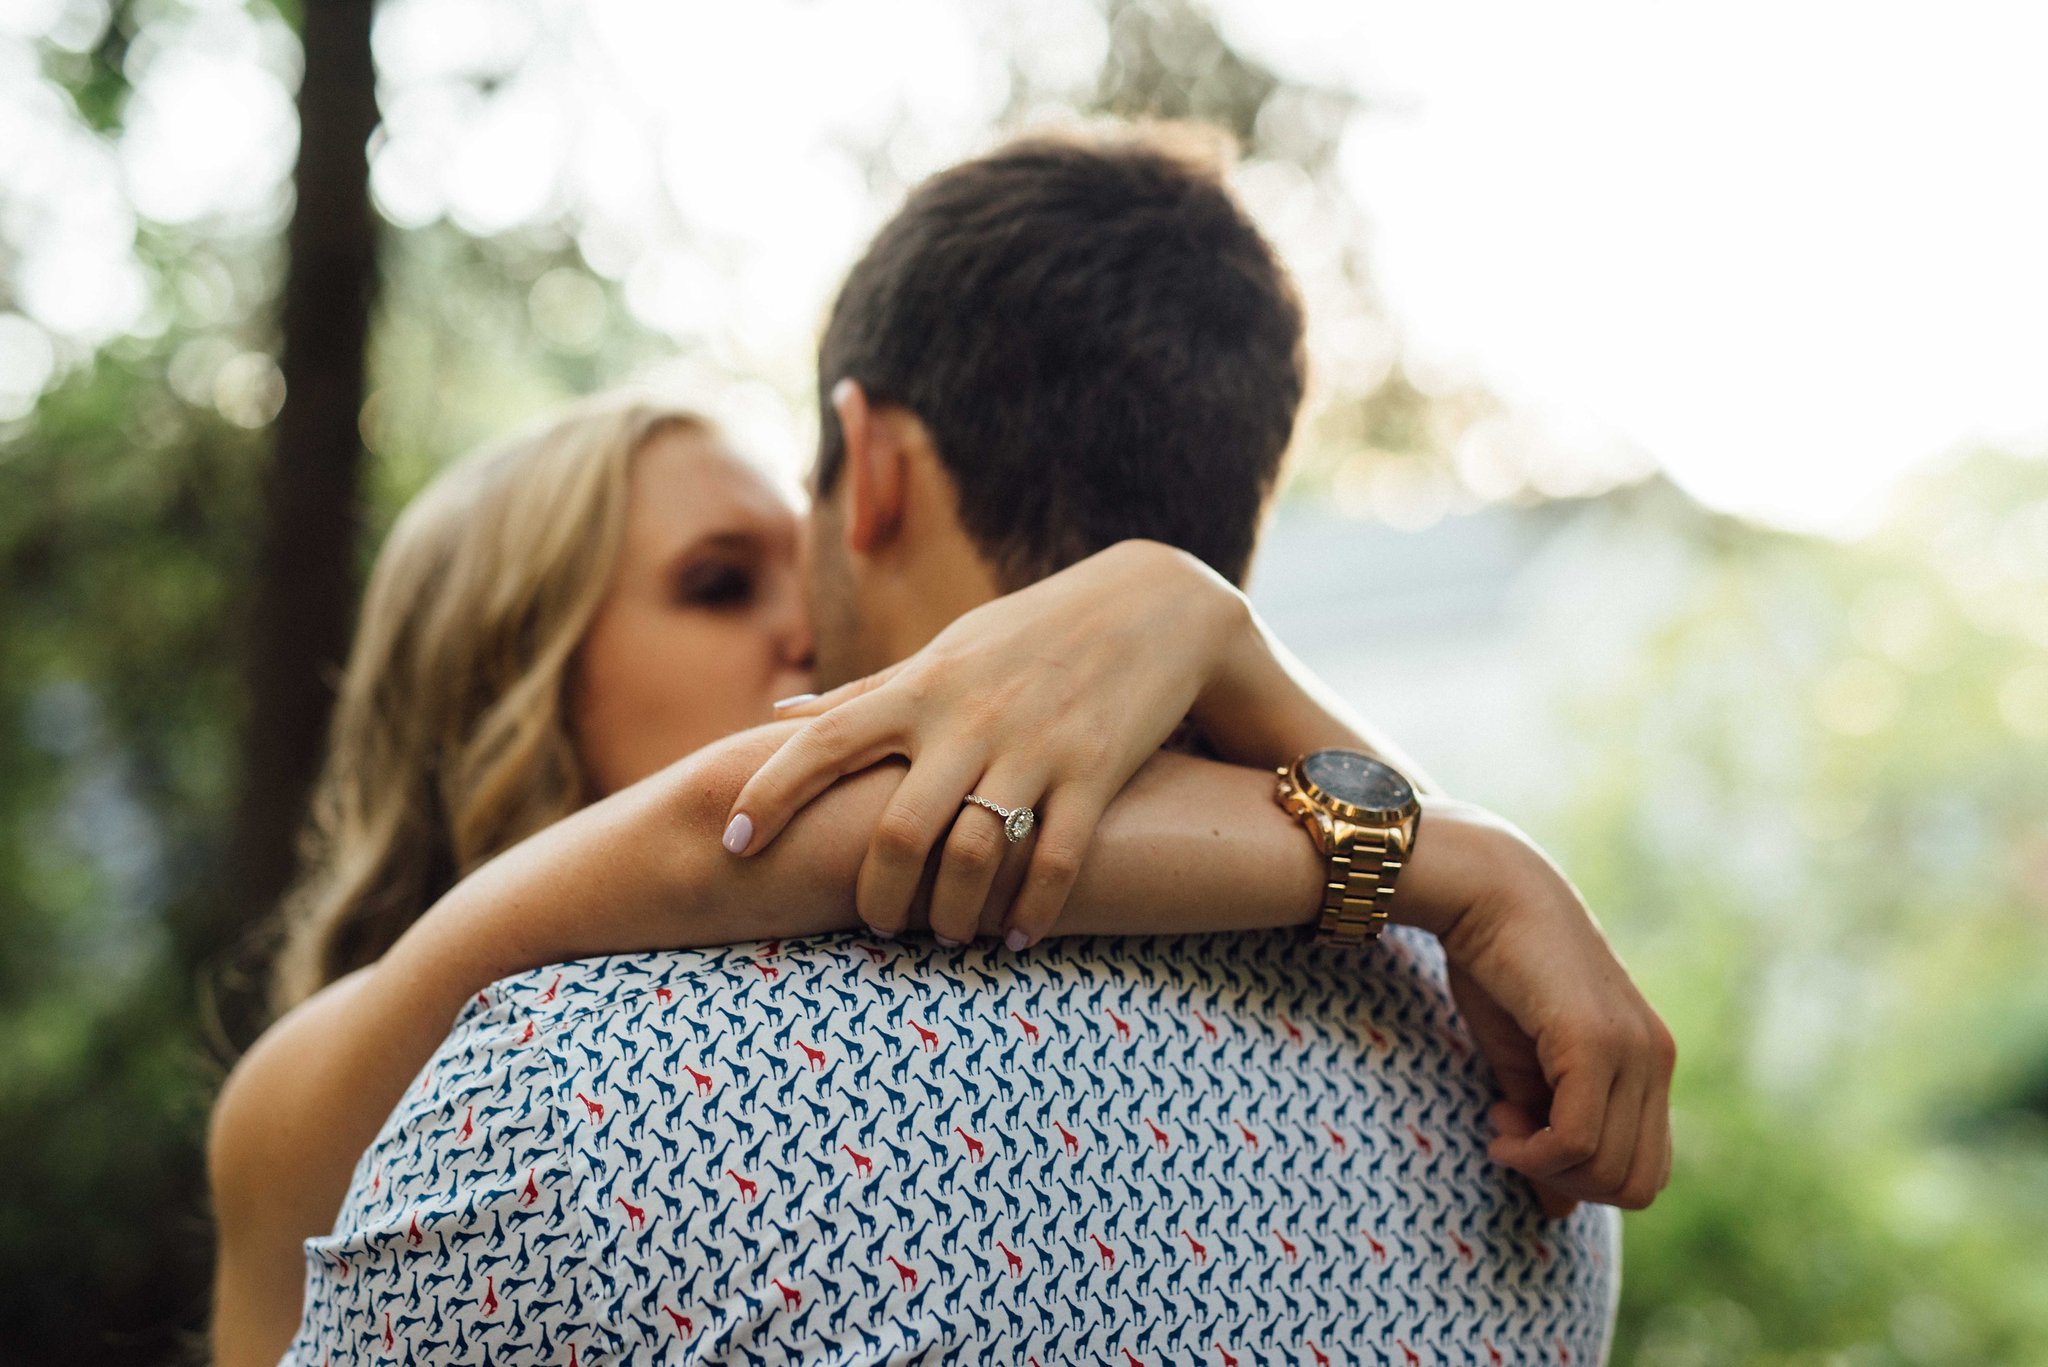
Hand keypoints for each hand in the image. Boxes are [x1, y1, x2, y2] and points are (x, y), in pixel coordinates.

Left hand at [720, 540, 1250, 946]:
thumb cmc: (1029, 632)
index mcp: (922, 687)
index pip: (823, 741)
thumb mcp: (946, 651)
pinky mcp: (1096, 772)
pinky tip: (1015, 937)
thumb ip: (865, 693)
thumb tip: (779, 717)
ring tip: (947, 937)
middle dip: (877, 895)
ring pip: (974, 856)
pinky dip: (1031, 911)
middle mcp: (970, 718)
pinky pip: (1055, 861)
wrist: (1155, 604)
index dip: (770, 794)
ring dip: (952, 915)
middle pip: (899, 829)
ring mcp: (1035, 747)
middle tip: (874, 927)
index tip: (733, 842)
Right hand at [1406, 800, 1676, 1217]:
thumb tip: (1555, 1209)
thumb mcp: (1525, 1064)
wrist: (1485, 890)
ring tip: (1501, 1119)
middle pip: (1636, 1185)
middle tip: (1511, 1135)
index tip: (1523, 1134)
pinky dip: (1535, 1151)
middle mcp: (1656, 1059)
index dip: (1582, 1177)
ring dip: (1547, 1166)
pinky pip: (1580, 1138)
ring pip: (1611, 1170)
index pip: (1647, 1172)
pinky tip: (1499, 1121)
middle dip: (1567, 1182)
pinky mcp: (1595, 1042)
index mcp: (1649, 1062)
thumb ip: (1548, 1127)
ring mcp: (1633, 1050)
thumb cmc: (1499, 968)